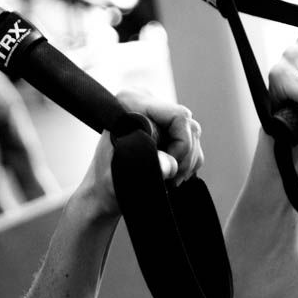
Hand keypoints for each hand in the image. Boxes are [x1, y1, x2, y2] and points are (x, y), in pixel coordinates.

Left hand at [72, 91, 203, 215]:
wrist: (103, 194)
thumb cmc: (107, 183)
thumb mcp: (121, 176)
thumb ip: (144, 168)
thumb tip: (170, 166)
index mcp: (130, 104)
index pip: (178, 117)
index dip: (181, 145)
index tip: (169, 167)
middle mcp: (145, 104)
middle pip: (188, 126)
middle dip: (186, 157)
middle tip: (172, 178)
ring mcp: (157, 116)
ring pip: (193, 135)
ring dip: (188, 162)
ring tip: (170, 180)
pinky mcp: (164, 130)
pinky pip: (192, 143)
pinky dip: (188, 163)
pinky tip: (172, 175)